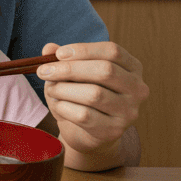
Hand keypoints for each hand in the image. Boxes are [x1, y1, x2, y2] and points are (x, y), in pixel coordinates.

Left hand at [36, 41, 147, 165]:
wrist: (84, 132)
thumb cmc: (79, 97)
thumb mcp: (72, 75)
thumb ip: (62, 59)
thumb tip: (48, 48)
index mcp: (132, 67)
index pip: (113, 51)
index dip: (84, 50)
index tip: (58, 53)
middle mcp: (137, 88)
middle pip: (105, 71)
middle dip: (69, 69)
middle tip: (44, 72)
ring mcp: (128, 111)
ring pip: (94, 94)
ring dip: (64, 90)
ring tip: (51, 90)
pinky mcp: (114, 130)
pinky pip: (85, 115)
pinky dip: (64, 108)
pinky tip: (57, 106)